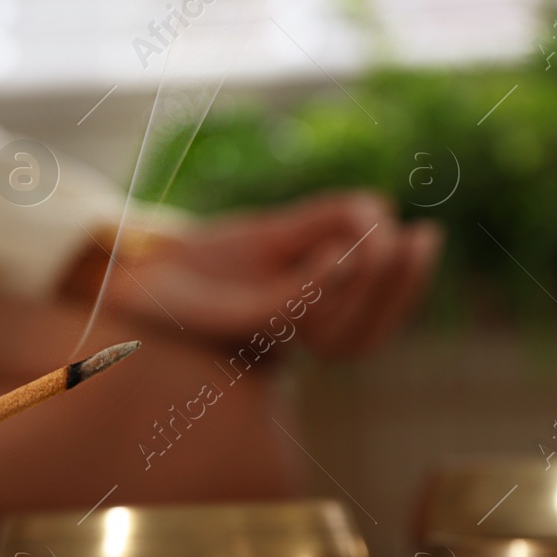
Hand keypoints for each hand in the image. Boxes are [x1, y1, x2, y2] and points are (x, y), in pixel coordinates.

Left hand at [63, 192, 441, 358]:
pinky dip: (323, 283)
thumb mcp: (271, 236)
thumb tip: (380, 210)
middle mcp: (281, 345)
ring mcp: (257, 337)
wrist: (132, 273)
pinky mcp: (229, 323)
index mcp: (299, 330)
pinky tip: (342, 249)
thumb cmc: (201, 261)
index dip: (403, 291)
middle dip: (397, 288)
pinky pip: (289, 311)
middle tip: (419, 236)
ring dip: (366, 284)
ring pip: (332, 328)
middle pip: (360, 339)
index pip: (367, 330)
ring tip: (379, 240)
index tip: (424, 234)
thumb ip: (324, 227)